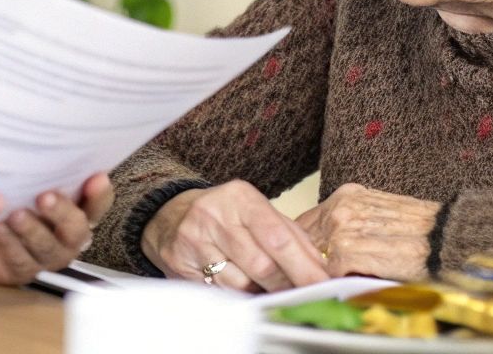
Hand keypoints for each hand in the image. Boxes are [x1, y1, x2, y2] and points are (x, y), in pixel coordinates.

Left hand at [0, 173, 113, 284]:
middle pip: (77, 228)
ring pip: (49, 247)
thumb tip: (41, 138)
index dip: (99, 193)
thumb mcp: (18, 174)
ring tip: (16, 215)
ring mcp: (46, 254)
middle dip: (62, 212)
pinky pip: (21, 261)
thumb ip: (36, 165)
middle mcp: (65, 234)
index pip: (96, 203)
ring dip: (33, 230)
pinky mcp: (22, 269)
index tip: (96, 177)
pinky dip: (10, 244)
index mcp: (72, 207)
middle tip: (45, 197)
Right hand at [141, 179, 328, 291]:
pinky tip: (241, 286)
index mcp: (240, 197)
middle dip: (286, 285)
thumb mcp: (257, 212)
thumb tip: (320, 267)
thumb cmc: (224, 215)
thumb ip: (290, 235)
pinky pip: (220, 291)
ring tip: (265, 286)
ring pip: (241, 283)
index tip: (321, 284)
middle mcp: (214, 215)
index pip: (278, 236)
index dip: (303, 265)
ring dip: (261, 291)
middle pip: (262, 265)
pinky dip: (238, 295)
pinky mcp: (179, 264)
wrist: (171, 216)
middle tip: (301, 294)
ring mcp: (194, 241)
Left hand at [293, 182, 440, 280]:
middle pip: (304, 240)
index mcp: (346, 196)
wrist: (451, 238)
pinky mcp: (347, 251)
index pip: (306, 223)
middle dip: (308, 259)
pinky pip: (328, 271)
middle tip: (317, 275)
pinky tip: (350, 285)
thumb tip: (325, 248)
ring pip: (314, 257)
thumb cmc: (421, 232)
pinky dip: (336, 281)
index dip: (304, 245)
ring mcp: (341, 228)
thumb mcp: (379, 217)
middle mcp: (339, 208)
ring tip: (335, 282)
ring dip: (321, 271)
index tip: (308, 259)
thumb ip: (351, 226)